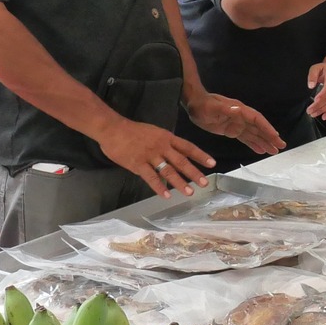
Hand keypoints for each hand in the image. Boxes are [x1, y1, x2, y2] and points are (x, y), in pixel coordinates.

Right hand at [97, 117, 214, 197]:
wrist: (113, 129)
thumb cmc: (133, 131)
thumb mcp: (155, 133)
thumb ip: (166, 144)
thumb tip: (179, 155)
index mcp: (167, 137)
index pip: (188, 147)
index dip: (200, 155)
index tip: (212, 163)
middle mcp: (161, 146)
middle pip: (181, 161)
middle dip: (194, 172)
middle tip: (204, 183)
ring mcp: (150, 155)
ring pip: (168, 171)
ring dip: (180, 182)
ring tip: (189, 192)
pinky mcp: (138, 164)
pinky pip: (151, 177)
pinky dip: (159, 187)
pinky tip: (166, 195)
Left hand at [184, 91, 286, 155]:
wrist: (193, 104)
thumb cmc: (203, 105)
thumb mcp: (213, 107)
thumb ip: (226, 109)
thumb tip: (238, 109)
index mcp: (239, 110)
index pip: (257, 119)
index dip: (266, 128)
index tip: (275, 136)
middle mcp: (241, 117)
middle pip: (259, 128)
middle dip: (270, 137)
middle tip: (281, 146)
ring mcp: (237, 124)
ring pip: (254, 134)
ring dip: (264, 142)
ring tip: (275, 151)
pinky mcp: (231, 130)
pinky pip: (245, 138)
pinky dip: (253, 144)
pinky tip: (260, 150)